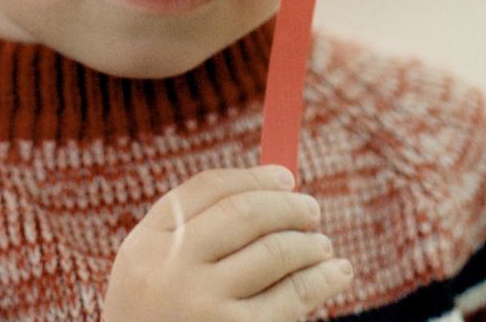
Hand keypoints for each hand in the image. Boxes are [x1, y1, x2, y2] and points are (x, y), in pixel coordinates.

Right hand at [102, 164, 352, 320]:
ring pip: (274, 252)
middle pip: (244, 214)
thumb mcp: (151, 268)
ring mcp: (206, 307)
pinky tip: (337, 272)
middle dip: (287, 206)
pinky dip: (323, 279)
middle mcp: (175, 271)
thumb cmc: (158, 316)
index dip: (254, 177)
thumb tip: (272, 187)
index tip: (286, 177)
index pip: (209, 189)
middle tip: (312, 209)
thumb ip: (191, 226)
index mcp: (148, 244)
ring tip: (322, 245)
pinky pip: (292, 298)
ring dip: (309, 242)